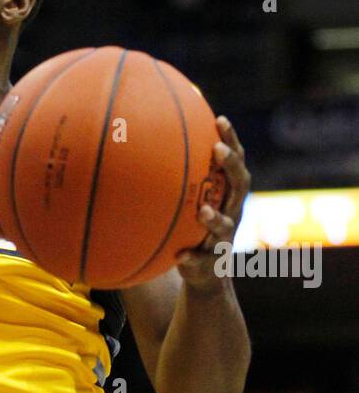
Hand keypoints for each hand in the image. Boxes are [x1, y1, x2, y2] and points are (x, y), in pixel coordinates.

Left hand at [176, 116, 249, 293]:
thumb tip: (153, 139)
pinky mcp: (211, 263)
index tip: (220, 119)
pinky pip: (202, 260)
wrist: (205, 273)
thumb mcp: (192, 203)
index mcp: (229, 196)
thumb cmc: (194, 229)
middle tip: (217, 150)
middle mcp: (232, 214)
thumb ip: (181, 179)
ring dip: (215, 219)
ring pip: (225, 227)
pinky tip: (179, 256)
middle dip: (230, 166)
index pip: (236, 163)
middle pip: (240, 187)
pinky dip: (192, 258)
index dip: (232, 141)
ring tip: (202, 212)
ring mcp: (224, 239)